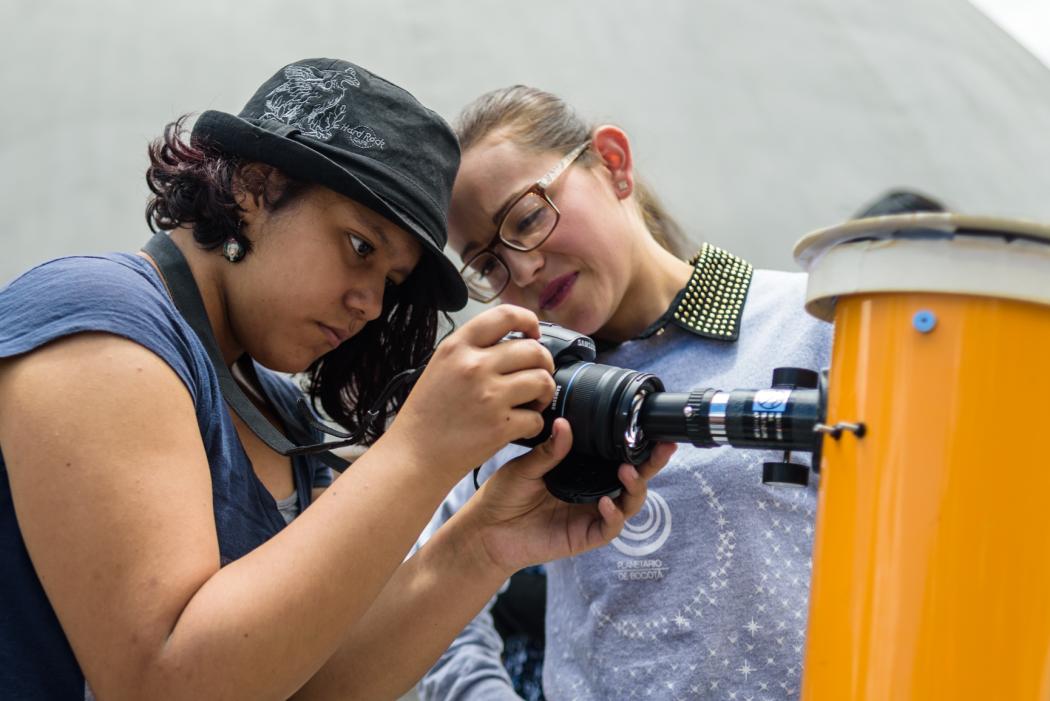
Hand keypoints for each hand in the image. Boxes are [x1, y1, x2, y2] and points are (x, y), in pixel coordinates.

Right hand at [385, 305, 555, 481]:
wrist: (414, 455)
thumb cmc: (427, 414)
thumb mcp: (440, 366)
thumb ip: (472, 350)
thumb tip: (514, 341)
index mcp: (458, 347)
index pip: (506, 315)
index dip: (529, 320)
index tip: (533, 333)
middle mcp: (474, 366)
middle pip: (534, 350)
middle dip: (544, 363)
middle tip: (537, 376)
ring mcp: (489, 397)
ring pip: (543, 381)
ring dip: (543, 393)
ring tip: (531, 402)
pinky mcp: (500, 427)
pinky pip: (536, 418)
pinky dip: (533, 424)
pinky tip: (519, 427)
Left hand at [464, 418, 676, 574]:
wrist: (485, 530)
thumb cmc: (504, 496)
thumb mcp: (526, 467)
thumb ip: (549, 450)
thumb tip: (566, 424)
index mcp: (581, 470)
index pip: (616, 456)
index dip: (636, 445)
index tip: (650, 428)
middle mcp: (592, 491)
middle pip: (633, 479)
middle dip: (651, 465)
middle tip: (662, 448)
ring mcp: (590, 514)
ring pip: (629, 504)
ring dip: (635, 488)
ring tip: (627, 473)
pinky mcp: (584, 536)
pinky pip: (609, 528)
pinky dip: (613, 516)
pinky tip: (606, 503)